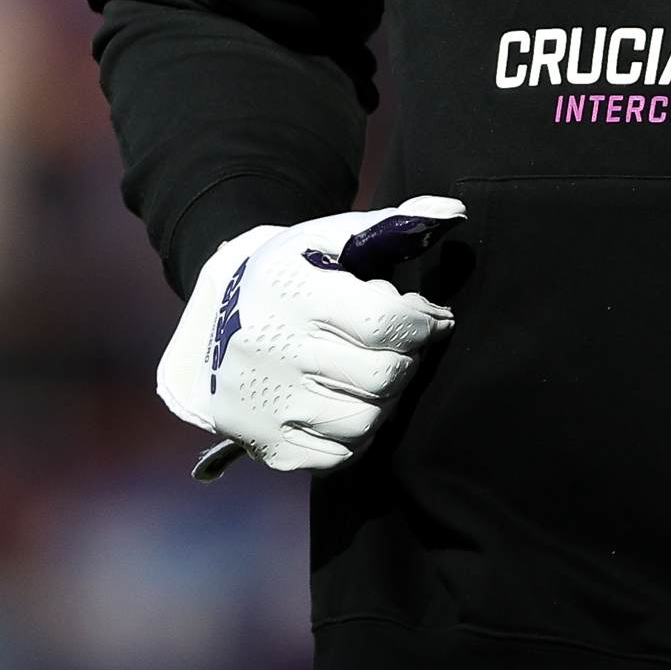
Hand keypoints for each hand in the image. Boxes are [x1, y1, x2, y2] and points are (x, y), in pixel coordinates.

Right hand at [157, 195, 465, 473]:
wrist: (215, 317)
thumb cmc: (294, 272)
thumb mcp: (332, 238)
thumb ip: (395, 224)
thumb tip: (455, 212)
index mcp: (290, 293)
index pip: (383, 323)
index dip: (423, 323)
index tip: (430, 318)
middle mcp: (270, 349)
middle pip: (380, 375)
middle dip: (409, 358)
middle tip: (406, 346)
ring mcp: (264, 402)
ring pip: (365, 420)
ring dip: (388, 398)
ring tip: (379, 373)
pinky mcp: (263, 442)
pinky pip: (337, 457)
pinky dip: (357, 434)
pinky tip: (351, 402)